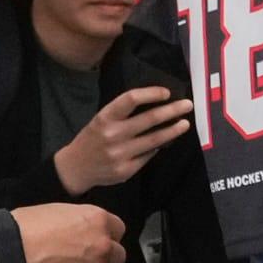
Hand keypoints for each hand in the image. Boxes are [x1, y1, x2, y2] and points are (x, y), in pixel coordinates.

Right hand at [12, 203, 125, 262]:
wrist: (12, 249)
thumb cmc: (28, 227)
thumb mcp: (59, 211)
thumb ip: (81, 220)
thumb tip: (83, 229)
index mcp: (97, 218)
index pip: (118, 228)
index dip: (107, 234)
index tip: (98, 238)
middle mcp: (102, 241)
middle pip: (118, 252)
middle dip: (106, 255)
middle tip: (89, 257)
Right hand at [53, 87, 193, 194]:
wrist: (75, 168)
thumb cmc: (92, 138)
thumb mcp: (101, 120)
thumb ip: (123, 114)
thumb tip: (155, 104)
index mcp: (105, 117)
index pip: (131, 99)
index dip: (151, 93)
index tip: (167, 92)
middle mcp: (112, 134)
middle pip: (149, 119)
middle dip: (172, 110)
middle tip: (187, 105)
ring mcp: (120, 154)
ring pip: (154, 139)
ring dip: (173, 130)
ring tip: (184, 124)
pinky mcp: (126, 170)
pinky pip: (148, 155)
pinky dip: (158, 146)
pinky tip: (165, 141)